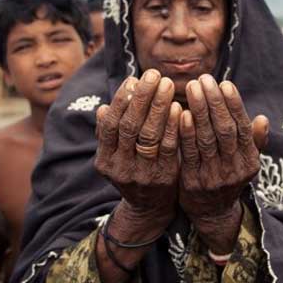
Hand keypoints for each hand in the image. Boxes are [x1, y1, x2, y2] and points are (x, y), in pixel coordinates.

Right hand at [95, 69, 181, 233]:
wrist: (149, 208)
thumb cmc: (132, 170)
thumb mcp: (115, 155)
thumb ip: (110, 134)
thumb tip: (102, 107)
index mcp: (105, 159)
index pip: (111, 124)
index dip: (122, 100)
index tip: (133, 79)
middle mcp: (120, 167)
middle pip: (130, 126)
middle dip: (143, 97)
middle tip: (154, 74)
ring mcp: (142, 174)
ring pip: (150, 135)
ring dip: (159, 107)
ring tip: (168, 84)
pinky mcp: (164, 177)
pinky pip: (170, 147)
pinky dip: (174, 126)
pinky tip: (180, 108)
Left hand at [178, 74, 268, 252]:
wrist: (212, 213)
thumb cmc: (228, 176)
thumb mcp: (246, 162)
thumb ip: (252, 141)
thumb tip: (263, 118)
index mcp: (249, 161)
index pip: (242, 128)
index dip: (234, 105)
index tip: (225, 84)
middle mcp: (234, 169)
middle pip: (224, 130)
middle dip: (214, 102)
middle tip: (204, 79)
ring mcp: (213, 177)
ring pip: (206, 139)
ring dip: (199, 111)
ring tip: (191, 87)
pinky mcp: (192, 182)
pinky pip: (189, 153)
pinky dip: (186, 132)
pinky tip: (181, 113)